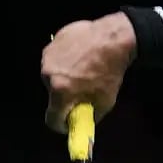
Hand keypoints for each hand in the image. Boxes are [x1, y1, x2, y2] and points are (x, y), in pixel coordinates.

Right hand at [40, 13, 136, 132]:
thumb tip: (83, 123)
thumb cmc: (110, 70)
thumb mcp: (105, 102)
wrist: (113, 39)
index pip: (51, 119)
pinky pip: (56, 57)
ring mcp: (49, 55)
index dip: (60, 124)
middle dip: (65, 95)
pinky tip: (80, 57)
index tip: (67, 123)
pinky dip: (66, 60)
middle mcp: (49, 74)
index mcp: (60, 91)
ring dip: (64, 76)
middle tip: (81, 90)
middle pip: (53, 94)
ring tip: (82, 70)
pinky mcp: (54, 42)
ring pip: (53, 74)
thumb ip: (89, 116)